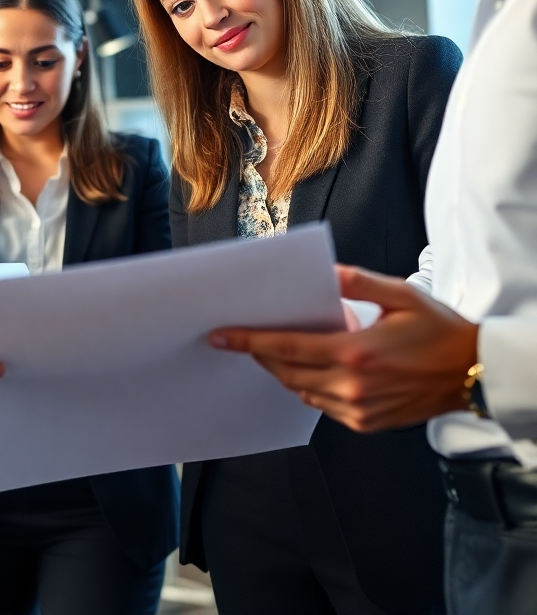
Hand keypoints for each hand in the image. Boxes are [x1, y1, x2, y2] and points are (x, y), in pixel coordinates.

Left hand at [209, 265, 479, 431]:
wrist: (474, 373)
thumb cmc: (439, 331)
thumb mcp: (401, 294)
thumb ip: (357, 282)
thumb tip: (323, 273)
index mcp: (356, 352)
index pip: (285, 348)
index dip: (249, 342)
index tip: (221, 336)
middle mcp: (352, 386)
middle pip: (285, 372)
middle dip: (258, 355)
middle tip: (238, 338)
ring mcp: (359, 410)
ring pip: (301, 391)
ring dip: (282, 371)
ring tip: (270, 350)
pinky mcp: (366, 423)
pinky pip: (322, 405)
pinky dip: (308, 386)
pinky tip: (308, 368)